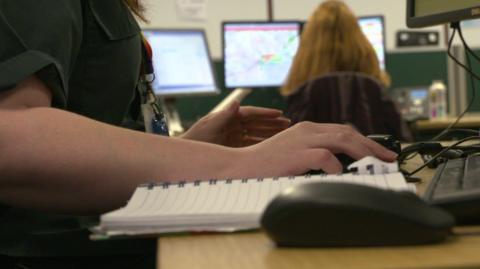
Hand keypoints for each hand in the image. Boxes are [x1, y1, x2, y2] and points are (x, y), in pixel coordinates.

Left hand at [181, 101, 290, 146]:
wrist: (188, 153)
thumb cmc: (196, 137)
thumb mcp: (209, 126)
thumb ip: (223, 116)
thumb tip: (236, 102)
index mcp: (230, 116)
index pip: (252, 113)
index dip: (266, 113)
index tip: (279, 113)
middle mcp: (235, 125)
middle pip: (258, 122)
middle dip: (272, 123)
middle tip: (288, 123)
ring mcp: (236, 136)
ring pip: (257, 134)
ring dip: (271, 133)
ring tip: (286, 133)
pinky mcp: (235, 147)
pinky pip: (253, 145)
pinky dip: (263, 145)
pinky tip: (274, 146)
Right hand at [243, 122, 397, 175]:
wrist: (241, 166)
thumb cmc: (266, 163)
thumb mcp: (293, 152)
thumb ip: (314, 153)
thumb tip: (340, 164)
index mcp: (307, 129)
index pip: (343, 130)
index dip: (364, 140)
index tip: (378, 152)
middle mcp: (307, 130)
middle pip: (348, 132)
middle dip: (371, 145)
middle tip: (388, 157)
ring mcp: (302, 140)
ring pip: (342, 140)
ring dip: (364, 152)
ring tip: (378, 163)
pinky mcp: (297, 153)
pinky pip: (325, 157)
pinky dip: (338, 165)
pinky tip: (344, 174)